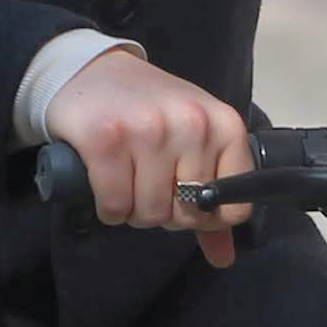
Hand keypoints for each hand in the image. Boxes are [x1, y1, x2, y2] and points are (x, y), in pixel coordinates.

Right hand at [46, 50, 259, 266]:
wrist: (92, 69)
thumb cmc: (148, 109)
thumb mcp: (193, 140)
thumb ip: (213, 199)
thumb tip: (223, 257)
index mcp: (224, 124)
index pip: (233, 207)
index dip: (204, 215)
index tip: (183, 196)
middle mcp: (192, 124)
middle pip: (187, 214)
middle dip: (163, 211)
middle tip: (146, 183)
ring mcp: (149, 130)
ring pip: (150, 213)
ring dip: (132, 209)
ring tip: (125, 179)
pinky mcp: (106, 139)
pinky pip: (115, 206)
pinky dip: (108, 207)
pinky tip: (105, 183)